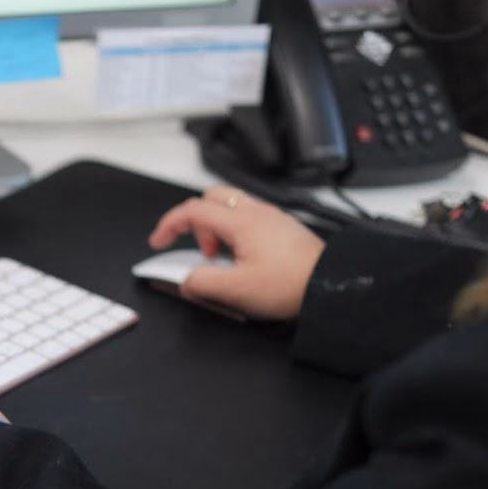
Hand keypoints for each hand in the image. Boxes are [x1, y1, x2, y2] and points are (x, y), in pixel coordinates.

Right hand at [148, 185, 325, 320]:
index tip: (158, 242)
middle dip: (194, 221)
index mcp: (242, 223)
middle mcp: (257, 213)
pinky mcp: (281, 228)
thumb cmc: (291, 284)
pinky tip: (240, 259)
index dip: (169, 225)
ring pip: (231, 206)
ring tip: (220, 258)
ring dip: (215, 228)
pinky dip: (234, 233)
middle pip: (212, 197)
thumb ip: (201, 283)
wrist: (329, 284)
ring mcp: (271, 218)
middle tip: (197, 249)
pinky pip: (248, 218)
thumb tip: (186, 280)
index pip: (193, 211)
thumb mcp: (235, 290)